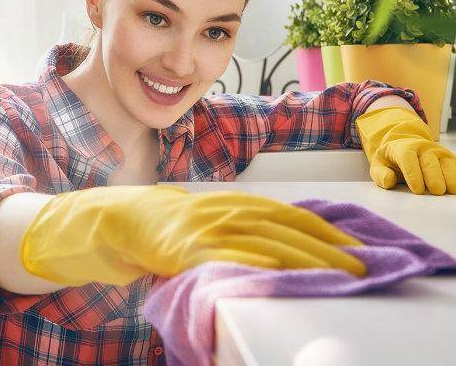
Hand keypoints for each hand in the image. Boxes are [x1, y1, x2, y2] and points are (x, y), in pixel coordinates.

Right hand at [20, 184, 365, 286]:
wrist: (119, 218)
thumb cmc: (165, 223)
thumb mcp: (207, 216)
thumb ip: (238, 225)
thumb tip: (277, 240)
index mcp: (232, 201)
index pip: (287, 213)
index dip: (322, 229)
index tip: (350, 244)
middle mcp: (225, 210)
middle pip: (285, 227)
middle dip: (325, 247)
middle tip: (358, 265)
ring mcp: (206, 228)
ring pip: (265, 242)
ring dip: (304, 258)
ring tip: (335, 275)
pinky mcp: (187, 248)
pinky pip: (226, 257)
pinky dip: (252, 263)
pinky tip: (275, 271)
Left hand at [357, 107, 455, 194]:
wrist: (406, 147)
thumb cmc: (392, 160)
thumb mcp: (379, 165)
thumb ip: (380, 174)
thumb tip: (388, 181)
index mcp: (404, 148)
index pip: (408, 159)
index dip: (413, 174)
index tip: (417, 190)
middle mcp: (423, 148)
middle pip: (430, 162)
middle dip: (434, 177)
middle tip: (436, 192)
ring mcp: (438, 152)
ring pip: (447, 163)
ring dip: (450, 177)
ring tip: (450, 191)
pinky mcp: (449, 158)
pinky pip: (455, 166)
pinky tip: (455, 188)